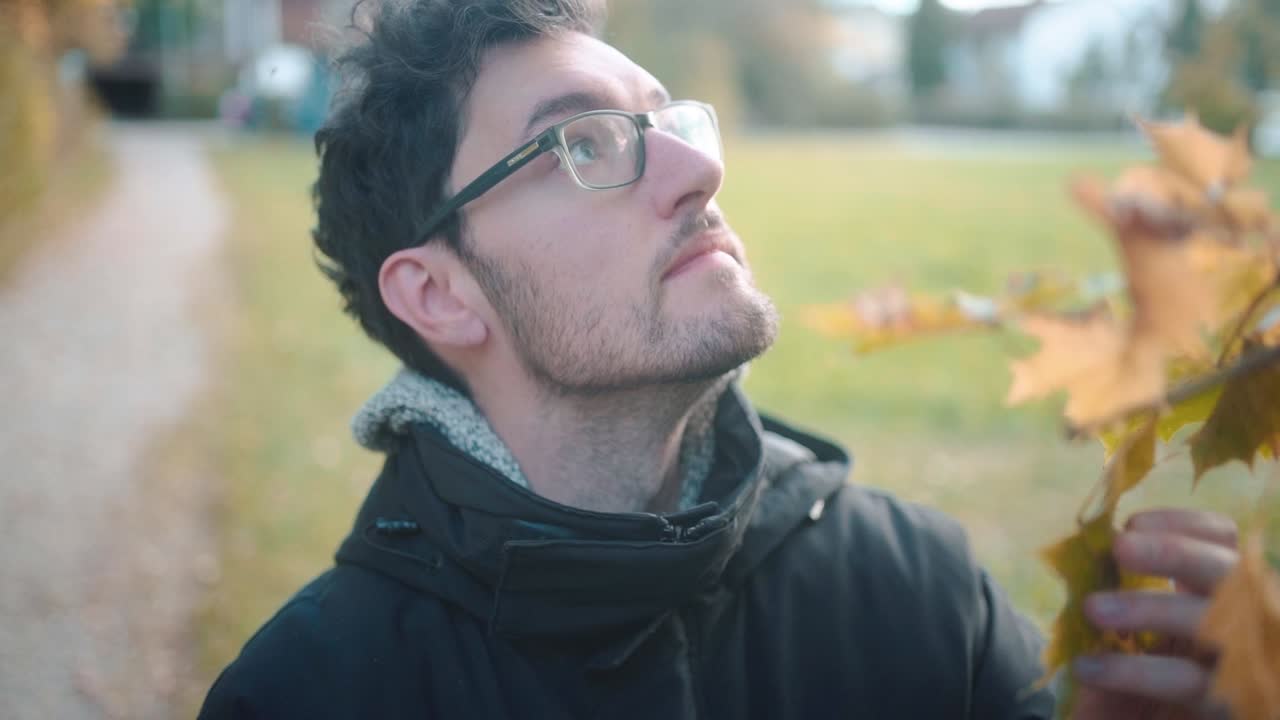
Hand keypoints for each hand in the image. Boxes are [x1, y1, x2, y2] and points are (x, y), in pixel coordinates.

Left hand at [1071, 509, 1238, 719]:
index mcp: (1223, 589)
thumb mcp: (1140, 618)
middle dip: (1175, 552)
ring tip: (1092, 608)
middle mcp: (1245, 619)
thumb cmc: (1141, 670)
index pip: (1223, 539)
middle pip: (1230, 572)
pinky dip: (1133, 671)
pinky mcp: (1228, 704)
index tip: (1131, 524)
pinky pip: (1186, 683)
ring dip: (1150, 608)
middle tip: (1119, 546)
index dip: (1184, 524)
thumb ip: (1130, 581)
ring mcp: (1243, 663)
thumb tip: (1093, 541)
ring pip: (1213, 625)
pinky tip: (1087, 666)